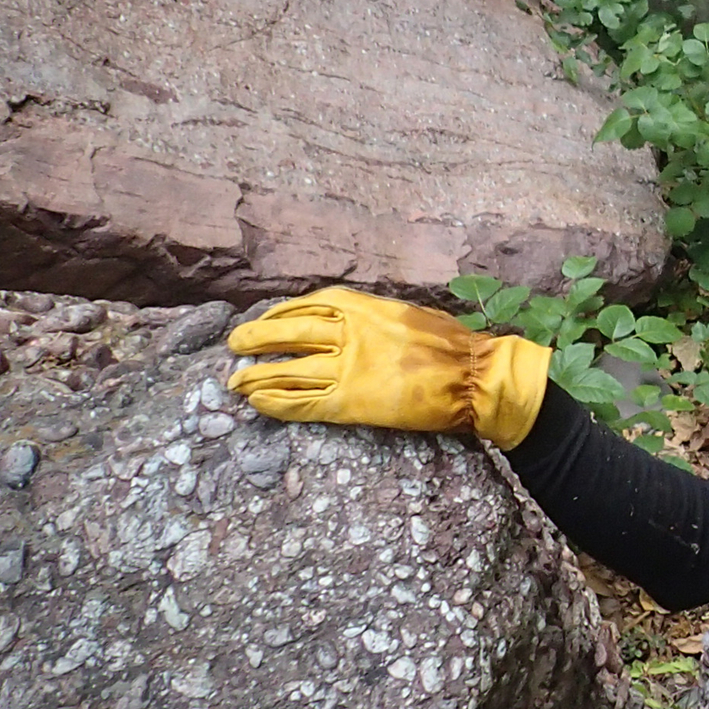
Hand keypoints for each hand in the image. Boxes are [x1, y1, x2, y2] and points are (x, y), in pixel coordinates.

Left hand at [227, 286, 550, 448]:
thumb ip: (375, 318)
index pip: (306, 306)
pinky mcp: (349, 402)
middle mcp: (347, 333)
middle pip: (287, 333)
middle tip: (235, 345)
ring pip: (286, 370)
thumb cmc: (451, 344)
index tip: (264, 320)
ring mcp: (346, 368)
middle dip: (255, 339)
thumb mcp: (408, 314)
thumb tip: (354, 323)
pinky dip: (275, 402)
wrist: (473, 376)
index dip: (278, 314)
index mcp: (363, 307)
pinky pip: (300, 402)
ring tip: (236, 382)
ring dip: (255, 376)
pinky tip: (258, 403)